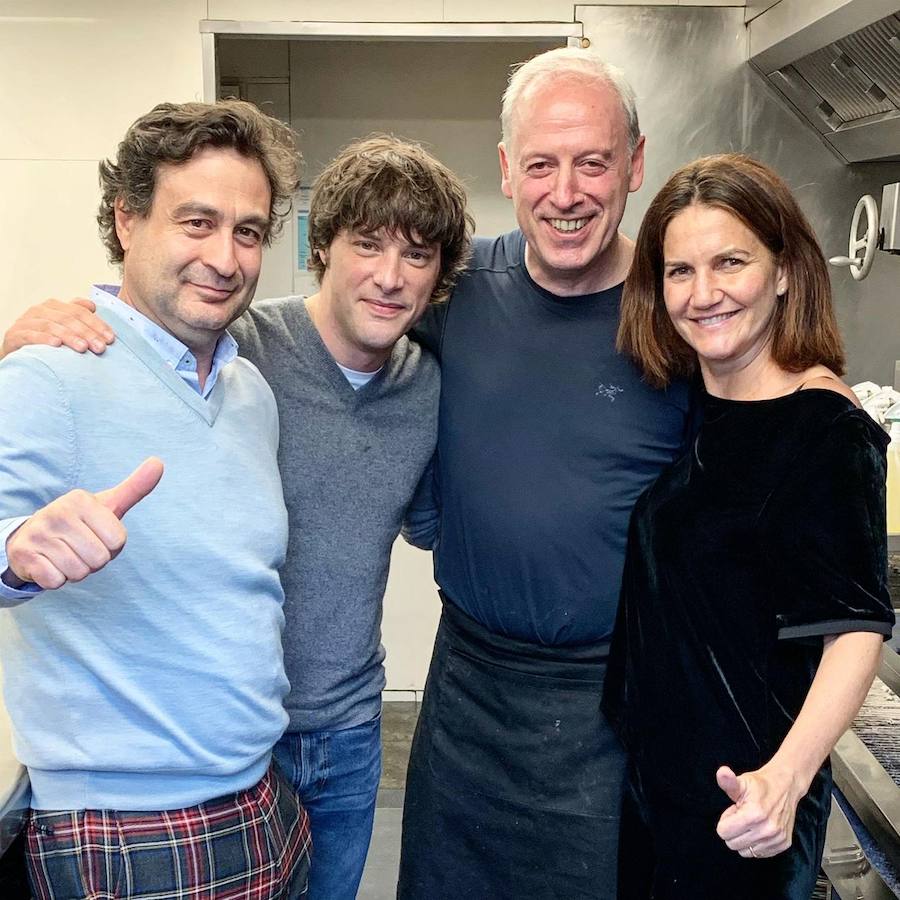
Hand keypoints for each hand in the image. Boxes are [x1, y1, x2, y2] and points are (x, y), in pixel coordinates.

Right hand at [1, 298, 114, 358]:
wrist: (17, 352)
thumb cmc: (44, 339)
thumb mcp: (62, 326)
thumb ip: (77, 315)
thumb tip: (93, 306)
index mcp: (54, 306)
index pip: (79, 311)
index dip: (96, 324)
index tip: (110, 338)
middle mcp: (39, 310)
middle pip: (68, 318)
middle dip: (87, 333)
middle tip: (101, 347)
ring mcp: (25, 321)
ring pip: (51, 325)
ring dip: (69, 336)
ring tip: (83, 348)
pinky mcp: (14, 334)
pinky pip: (30, 335)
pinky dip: (44, 339)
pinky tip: (56, 345)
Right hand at [5, 458, 163, 589]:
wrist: (31, 538)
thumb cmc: (80, 523)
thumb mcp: (107, 505)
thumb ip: (135, 488)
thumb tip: (158, 463)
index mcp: (81, 500)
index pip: (118, 541)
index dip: (112, 546)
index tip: (96, 536)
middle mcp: (57, 512)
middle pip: (100, 559)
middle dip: (94, 561)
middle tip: (80, 548)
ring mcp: (38, 533)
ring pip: (79, 572)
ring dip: (76, 571)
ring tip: (65, 555)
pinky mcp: (24, 555)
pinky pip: (55, 581)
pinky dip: (56, 579)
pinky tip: (50, 564)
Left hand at [715, 764, 802, 858]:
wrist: (786, 786)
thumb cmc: (759, 785)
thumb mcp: (742, 782)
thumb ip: (728, 782)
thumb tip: (722, 772)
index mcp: (754, 814)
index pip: (724, 832)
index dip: (725, 820)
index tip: (734, 810)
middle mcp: (767, 830)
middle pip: (732, 844)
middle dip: (733, 830)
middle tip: (742, 816)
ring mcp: (777, 839)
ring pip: (745, 852)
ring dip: (744, 838)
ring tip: (751, 822)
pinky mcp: (783, 845)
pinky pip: (759, 854)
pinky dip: (755, 843)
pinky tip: (760, 828)